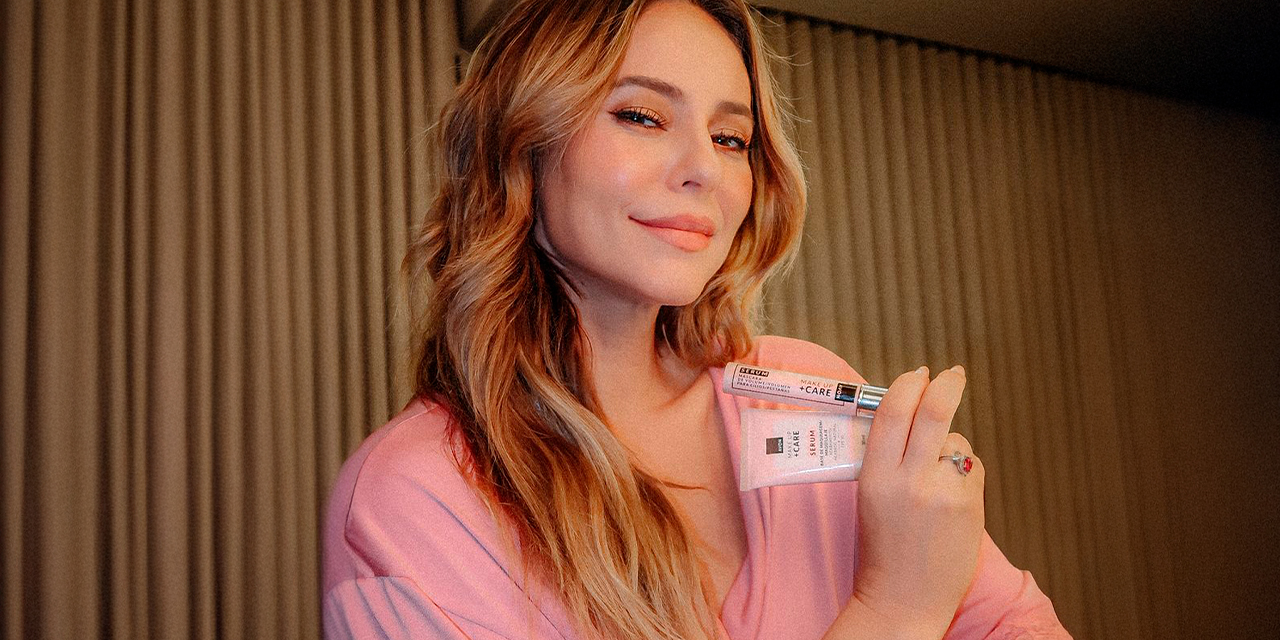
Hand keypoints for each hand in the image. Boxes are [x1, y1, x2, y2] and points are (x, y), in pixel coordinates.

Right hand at [848, 365, 984, 637]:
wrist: (903, 599)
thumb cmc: (882, 548)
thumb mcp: (870, 495)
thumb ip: (886, 456)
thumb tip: (908, 412)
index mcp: (874, 476)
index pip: (893, 410)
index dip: (908, 385)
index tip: (917, 375)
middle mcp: (908, 480)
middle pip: (934, 411)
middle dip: (947, 385)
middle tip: (952, 374)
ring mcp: (942, 493)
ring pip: (956, 441)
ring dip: (950, 446)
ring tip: (937, 476)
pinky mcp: (969, 506)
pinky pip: (971, 468)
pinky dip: (963, 473)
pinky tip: (951, 498)